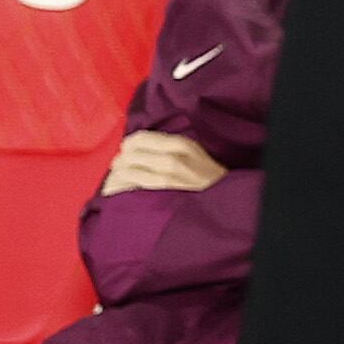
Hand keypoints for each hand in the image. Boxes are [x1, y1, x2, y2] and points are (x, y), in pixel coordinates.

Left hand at [100, 130, 224, 194]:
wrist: (225, 204)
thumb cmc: (208, 180)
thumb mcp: (195, 154)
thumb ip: (168, 146)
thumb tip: (132, 146)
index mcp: (181, 145)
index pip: (138, 139)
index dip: (129, 146)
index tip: (130, 153)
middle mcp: (171, 159)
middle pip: (127, 155)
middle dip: (122, 162)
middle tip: (127, 170)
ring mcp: (164, 179)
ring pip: (123, 171)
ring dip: (118, 177)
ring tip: (123, 183)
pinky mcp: (157, 197)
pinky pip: (125, 188)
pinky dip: (117, 190)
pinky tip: (122, 193)